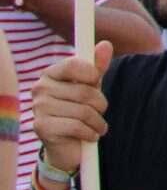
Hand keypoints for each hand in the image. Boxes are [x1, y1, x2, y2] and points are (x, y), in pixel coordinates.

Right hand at [31, 40, 112, 172]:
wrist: (67, 144)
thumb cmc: (79, 108)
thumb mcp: (91, 86)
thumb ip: (97, 66)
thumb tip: (105, 44)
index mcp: (50, 73)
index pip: (73, 64)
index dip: (92, 73)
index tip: (97, 82)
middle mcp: (40, 88)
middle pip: (85, 91)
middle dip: (100, 104)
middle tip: (101, 112)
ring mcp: (38, 108)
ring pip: (83, 111)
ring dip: (98, 121)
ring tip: (98, 126)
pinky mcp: (41, 127)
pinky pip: (76, 126)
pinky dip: (90, 133)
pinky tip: (91, 135)